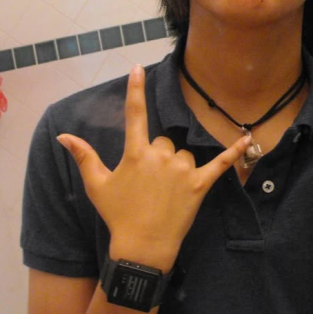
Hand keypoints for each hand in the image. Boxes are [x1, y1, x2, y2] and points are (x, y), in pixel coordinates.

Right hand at [57, 64, 250, 269]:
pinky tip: (248, 138)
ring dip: (178, 167)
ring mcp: (183, 169)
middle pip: (164, 142)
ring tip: (167, 192)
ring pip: (184, 154)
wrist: (143, 245)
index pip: (135, 115)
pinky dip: (235, 151)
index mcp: (136, 153)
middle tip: (150, 184)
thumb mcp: (96, 185)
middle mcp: (161, 156)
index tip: (138, 68)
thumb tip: (63, 136)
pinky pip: (221, 163)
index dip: (135, 90)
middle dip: (158, 157)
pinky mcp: (201, 183)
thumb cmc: (118, 214)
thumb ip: (84, 157)